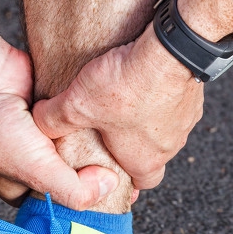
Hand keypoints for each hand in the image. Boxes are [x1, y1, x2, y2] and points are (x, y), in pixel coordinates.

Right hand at [0, 46, 118, 208]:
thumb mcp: (37, 172)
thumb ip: (74, 190)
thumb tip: (110, 185)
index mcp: (22, 188)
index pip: (60, 206)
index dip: (85, 203)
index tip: (114, 197)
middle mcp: (34, 164)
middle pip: (76, 176)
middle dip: (95, 172)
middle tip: (119, 170)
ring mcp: (45, 136)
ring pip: (82, 147)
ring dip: (96, 143)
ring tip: (113, 142)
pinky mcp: (55, 112)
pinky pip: (81, 121)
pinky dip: (90, 119)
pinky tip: (101, 119)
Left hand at [33, 24, 202, 191]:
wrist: (171, 49)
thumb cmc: (127, 86)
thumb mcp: (76, 105)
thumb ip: (52, 119)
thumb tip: (40, 120)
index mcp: (146, 160)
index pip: (142, 184)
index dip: (126, 180)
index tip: (112, 171)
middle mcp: (171, 145)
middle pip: (151, 155)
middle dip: (132, 147)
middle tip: (111, 133)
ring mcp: (185, 119)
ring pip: (163, 128)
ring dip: (145, 119)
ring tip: (122, 102)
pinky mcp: (192, 94)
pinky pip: (173, 102)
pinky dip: (158, 95)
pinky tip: (140, 80)